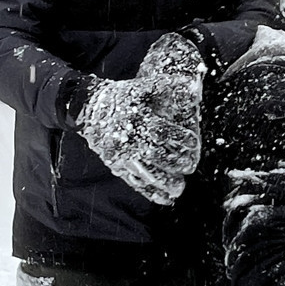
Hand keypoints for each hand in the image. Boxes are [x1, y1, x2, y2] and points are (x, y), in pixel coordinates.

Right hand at [77, 31, 204, 203]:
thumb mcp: (142, 87)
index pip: (162, 131)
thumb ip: (167, 85)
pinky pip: (134, 182)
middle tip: (190, 168)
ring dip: (163, 183)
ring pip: (144, 173)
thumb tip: (193, 85)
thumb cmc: (122, 96)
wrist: (90, 107)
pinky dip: (150, 193)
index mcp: (138, 119)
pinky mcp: (116, 165)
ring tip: (179, 189)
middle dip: (174, 164)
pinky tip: (165, 200)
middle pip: (154, 156)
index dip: (180, 138)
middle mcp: (130, 139)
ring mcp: (122, 155)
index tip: (194, 144)